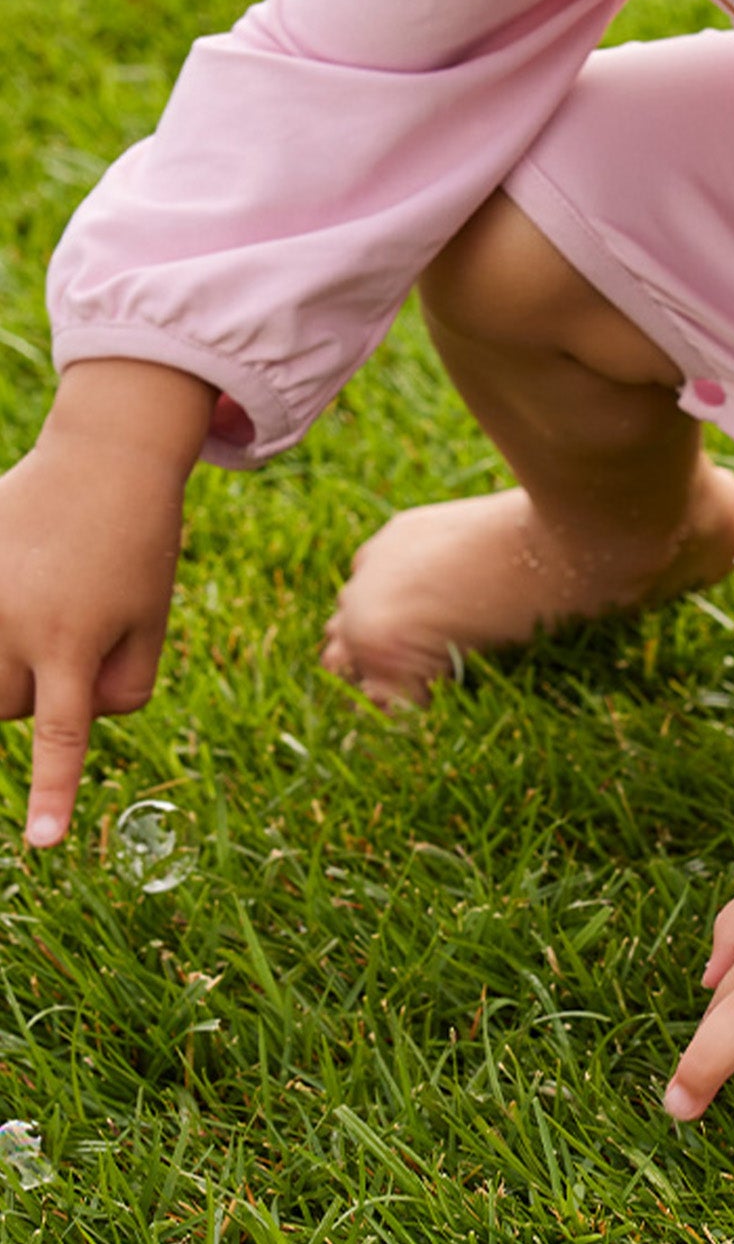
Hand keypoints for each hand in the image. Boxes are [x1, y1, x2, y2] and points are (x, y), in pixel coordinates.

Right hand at [0, 361, 213, 845]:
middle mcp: (13, 621)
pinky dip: (0, 623)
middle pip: (5, 706)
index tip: (41, 844)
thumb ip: (120, 689)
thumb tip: (70, 724)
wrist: (108, 457)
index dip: (51, 794)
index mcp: (71, 639)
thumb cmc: (139, 544)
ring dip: (4, 664)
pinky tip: (20, 589)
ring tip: (43, 605)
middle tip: (76, 627)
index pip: (60, 736)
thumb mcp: (150, 620)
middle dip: (35, 690)